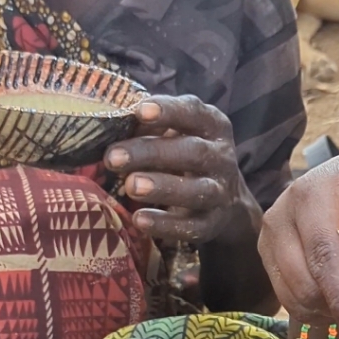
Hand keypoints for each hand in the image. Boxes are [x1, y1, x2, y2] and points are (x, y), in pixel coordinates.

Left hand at [104, 96, 258, 245]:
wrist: (225, 202)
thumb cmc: (186, 157)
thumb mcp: (176, 135)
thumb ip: (151, 127)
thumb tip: (115, 124)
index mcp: (212, 126)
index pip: (193, 112)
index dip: (168, 111)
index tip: (140, 112)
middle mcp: (221, 158)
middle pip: (192, 151)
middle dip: (152, 153)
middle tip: (114, 157)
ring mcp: (220, 193)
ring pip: (196, 190)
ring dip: (162, 188)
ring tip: (130, 186)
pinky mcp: (212, 225)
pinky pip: (191, 226)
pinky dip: (165, 224)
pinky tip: (140, 220)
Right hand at [258, 150, 338, 338]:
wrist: (333, 185)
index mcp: (310, 196)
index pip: (324, 255)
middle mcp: (279, 219)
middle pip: (305, 284)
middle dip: (338, 309)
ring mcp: (267, 242)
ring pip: (294, 298)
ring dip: (327, 312)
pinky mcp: (266, 260)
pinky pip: (288, 301)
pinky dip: (315, 311)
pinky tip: (336, 301)